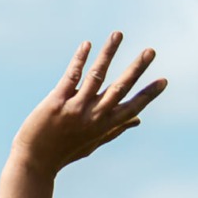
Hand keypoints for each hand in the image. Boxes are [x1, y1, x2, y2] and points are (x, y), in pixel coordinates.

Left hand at [12, 32, 166, 178]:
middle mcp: (92, 116)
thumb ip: (115, 129)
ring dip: (109, 53)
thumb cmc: (64, 152)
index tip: (164, 80)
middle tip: (151, 51)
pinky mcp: (56, 102)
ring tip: (118, 35)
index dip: (148, 95)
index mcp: (103, 125)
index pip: (131, 108)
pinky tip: (87, 45)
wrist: (33, 162)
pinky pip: (71, 76)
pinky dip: (80, 59)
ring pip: (96, 76)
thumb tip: (139, 120)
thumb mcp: (93, 142)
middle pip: (119, 88)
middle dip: (136, 69)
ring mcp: (75, 108)